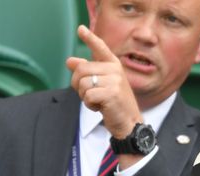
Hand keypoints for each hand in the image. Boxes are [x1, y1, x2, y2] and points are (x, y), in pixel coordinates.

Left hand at [66, 25, 142, 140]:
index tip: (80, 29)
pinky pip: (87, 96)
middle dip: (78, 85)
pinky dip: (89, 105)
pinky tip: (100, 108)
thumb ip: (87, 72)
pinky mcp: (111, 93)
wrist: (129, 122)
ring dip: (84, 97)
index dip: (89, 38)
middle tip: (89, 94)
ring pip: (82, 84)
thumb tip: (69, 61)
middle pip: (81, 70)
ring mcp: (114, 81)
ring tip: (98, 101)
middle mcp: (114, 69)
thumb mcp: (101, 85)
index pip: (100, 47)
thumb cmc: (114, 103)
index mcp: (113, 64)